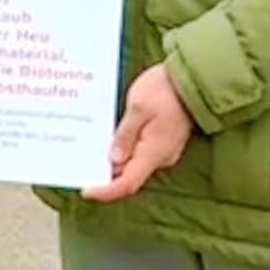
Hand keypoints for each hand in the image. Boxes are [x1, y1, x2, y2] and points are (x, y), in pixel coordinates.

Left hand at [84, 63, 195, 202]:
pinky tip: (104, 142)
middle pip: (128, 177)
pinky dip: (121, 151)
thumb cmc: (164, 90)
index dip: (106, 191)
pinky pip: (138, 153)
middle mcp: (159, 157)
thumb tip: (114, 160)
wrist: (191, 79)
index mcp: (154, 152)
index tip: (86, 191)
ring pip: (132, 165)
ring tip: (85, 155)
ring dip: (111, 163)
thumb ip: (125, 136)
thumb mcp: (138, 109)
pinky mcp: (160, 141)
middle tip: (79, 170)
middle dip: (104, 176)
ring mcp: (161, 150)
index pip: (128, 183)